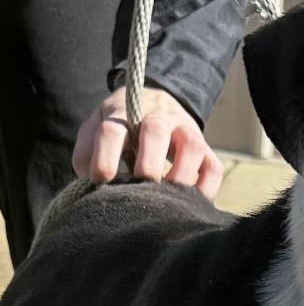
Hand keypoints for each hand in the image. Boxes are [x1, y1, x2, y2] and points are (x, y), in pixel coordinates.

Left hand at [73, 86, 224, 199]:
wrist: (155, 103)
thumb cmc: (120, 126)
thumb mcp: (95, 128)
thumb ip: (88, 153)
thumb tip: (93, 184)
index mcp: (125, 113)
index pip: (112, 131)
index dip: (104, 158)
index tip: (100, 180)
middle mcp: (159, 118)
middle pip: (155, 131)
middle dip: (147, 163)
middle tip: (141, 185)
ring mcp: (187, 132)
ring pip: (192, 147)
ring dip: (179, 175)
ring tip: (167, 198)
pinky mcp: (206, 150)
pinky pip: (213, 169)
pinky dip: (205, 188)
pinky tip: (188, 202)